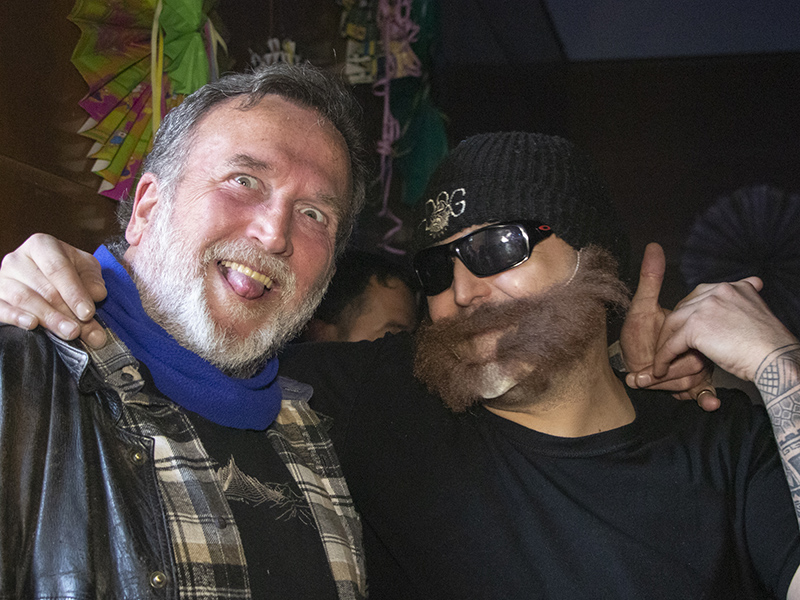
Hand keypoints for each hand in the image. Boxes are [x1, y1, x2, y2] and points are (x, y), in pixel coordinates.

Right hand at [0, 234, 107, 347]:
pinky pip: (1, 308)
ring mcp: (3, 278)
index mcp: (42, 245)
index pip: (57, 268)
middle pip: (44, 288)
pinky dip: (16, 317)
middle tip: (82, 330)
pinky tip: (32, 325)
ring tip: (69, 333)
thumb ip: (92, 279)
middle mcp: (17, 259)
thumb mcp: (84, 268)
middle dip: (66, 312)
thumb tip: (98, 294)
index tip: (88, 312)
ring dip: (49, 319)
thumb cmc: (67, 271)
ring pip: (24, 299)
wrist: (43, 277)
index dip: (74, 292)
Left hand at [620, 243, 718, 409]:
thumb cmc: (636, 336)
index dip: (666, 349)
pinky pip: (706, 393)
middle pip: (693, 362)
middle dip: (666, 372)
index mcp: (689, 327)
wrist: (630, 364)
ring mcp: (697, 366)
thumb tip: (653, 246)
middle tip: (644, 372)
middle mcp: (697, 346)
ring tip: (644, 380)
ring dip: (668, 385)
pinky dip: (707, 398)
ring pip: (692, 379)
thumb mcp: (642, 307)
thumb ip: (650, 279)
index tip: (650, 357)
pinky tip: (710, 403)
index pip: (687, 338)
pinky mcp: (694, 385)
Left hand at [649, 277, 796, 382]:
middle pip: (681, 309)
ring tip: (661, 358)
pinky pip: (672, 344)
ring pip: (672, 325)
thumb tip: (753, 283)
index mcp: (729, 287)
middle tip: (666, 345)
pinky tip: (661, 368)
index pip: (696, 298)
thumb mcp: (757, 309)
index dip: (687, 316)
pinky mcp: (696, 327)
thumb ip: (745, 298)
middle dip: (672, 329)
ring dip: (664, 343)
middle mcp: (716, 292)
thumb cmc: (769, 343)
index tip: (682, 331)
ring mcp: (705, 308)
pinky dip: (664, 358)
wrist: (776, 359)